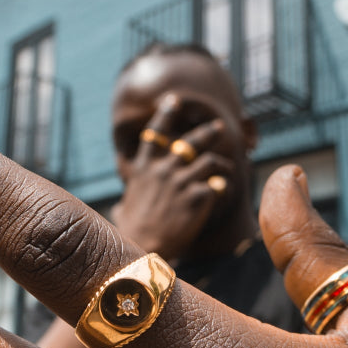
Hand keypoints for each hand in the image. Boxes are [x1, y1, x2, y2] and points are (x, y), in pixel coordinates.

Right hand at [111, 94, 232, 258]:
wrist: (141, 248)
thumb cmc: (129, 234)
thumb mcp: (123, 210)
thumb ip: (126, 203)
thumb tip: (120, 210)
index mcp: (144, 169)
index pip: (156, 133)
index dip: (166, 113)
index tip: (174, 100)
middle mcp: (164, 170)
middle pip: (190, 141)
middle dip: (207, 131)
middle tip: (218, 126)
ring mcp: (182, 182)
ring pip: (210, 160)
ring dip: (221, 163)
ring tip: (228, 168)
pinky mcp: (198, 197)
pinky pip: (218, 186)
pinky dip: (223, 187)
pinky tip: (225, 191)